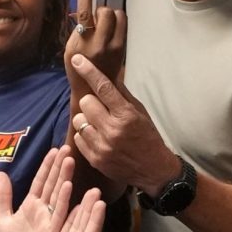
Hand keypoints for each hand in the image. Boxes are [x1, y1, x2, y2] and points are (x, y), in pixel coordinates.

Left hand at [0, 146, 74, 231]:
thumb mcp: (2, 219)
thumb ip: (3, 197)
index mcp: (32, 205)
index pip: (41, 181)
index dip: (47, 166)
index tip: (55, 150)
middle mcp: (44, 211)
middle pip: (53, 185)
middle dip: (60, 167)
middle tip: (67, 149)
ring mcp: (50, 221)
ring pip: (59, 196)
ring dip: (64, 179)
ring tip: (70, 162)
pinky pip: (60, 215)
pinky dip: (64, 201)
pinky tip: (68, 187)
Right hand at [64, 0, 125, 86]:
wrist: (92, 90)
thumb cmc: (77, 68)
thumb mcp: (70, 48)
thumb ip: (79, 30)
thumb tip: (85, 12)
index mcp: (81, 41)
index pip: (84, 11)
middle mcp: (99, 43)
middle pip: (106, 11)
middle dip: (101, 11)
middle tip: (95, 21)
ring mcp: (114, 46)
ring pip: (118, 16)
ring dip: (111, 16)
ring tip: (103, 28)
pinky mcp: (122, 48)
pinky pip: (123, 25)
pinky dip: (117, 24)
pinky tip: (110, 33)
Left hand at [69, 54, 178, 192]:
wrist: (154, 170)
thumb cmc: (148, 137)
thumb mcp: (140, 112)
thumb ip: (122, 95)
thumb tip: (109, 74)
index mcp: (126, 115)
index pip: (104, 88)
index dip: (89, 71)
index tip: (77, 60)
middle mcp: (113, 130)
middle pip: (86, 102)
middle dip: (92, 102)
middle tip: (102, 109)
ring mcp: (102, 146)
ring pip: (78, 119)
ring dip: (86, 119)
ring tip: (99, 125)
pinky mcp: (95, 159)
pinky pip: (77, 137)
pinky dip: (85, 135)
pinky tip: (97, 137)